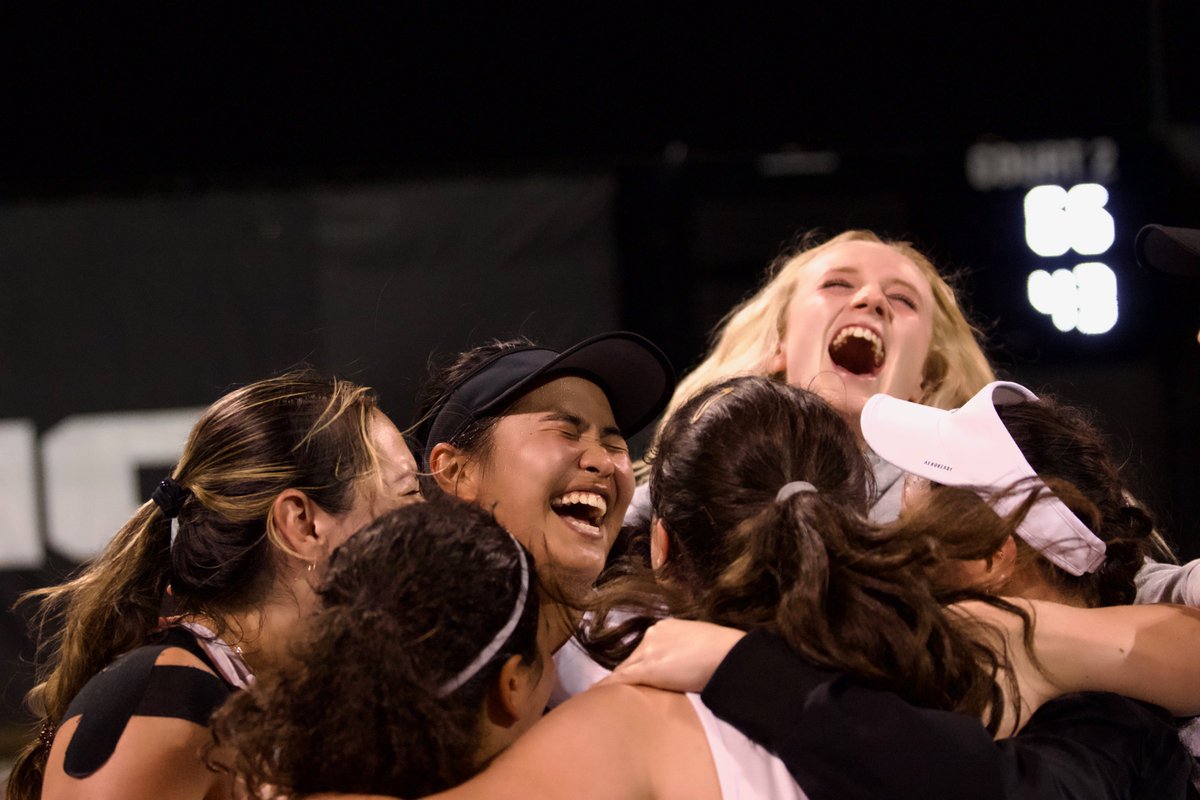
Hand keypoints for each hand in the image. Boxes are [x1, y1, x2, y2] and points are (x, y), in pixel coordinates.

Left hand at [597, 619, 745, 692]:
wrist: (730, 656)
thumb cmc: (725, 652)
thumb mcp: (700, 644)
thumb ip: (684, 649)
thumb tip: (681, 664)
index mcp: (667, 627)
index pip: (647, 649)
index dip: (643, 664)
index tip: (639, 674)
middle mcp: (653, 634)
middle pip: (634, 658)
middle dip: (628, 674)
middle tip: (621, 692)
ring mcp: (648, 649)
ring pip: (626, 669)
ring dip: (619, 683)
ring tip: (607, 696)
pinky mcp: (647, 668)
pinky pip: (622, 679)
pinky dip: (609, 687)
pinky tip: (598, 695)